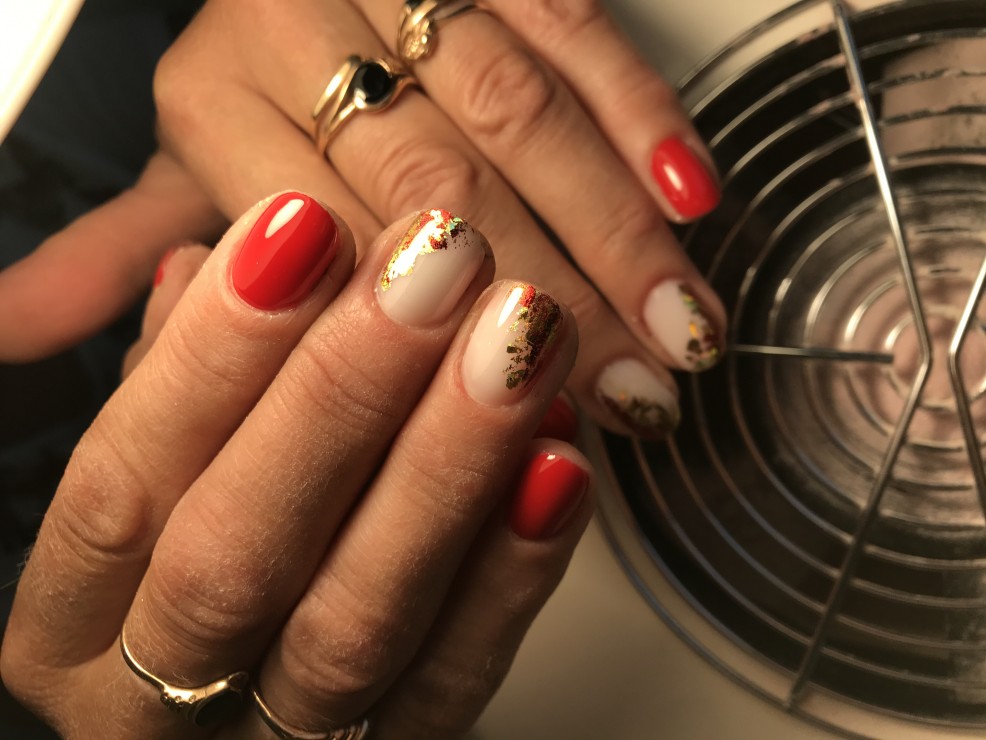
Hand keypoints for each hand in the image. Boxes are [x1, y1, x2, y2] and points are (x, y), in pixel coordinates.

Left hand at [1, 0, 724, 439]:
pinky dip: (638, 109)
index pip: (343, 250)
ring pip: (521, 111)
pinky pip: (571, 18)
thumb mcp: (175, 164)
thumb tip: (14, 334)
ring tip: (683, 329)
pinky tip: (690, 195)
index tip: (524, 422)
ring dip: (616, 230)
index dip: (440, 345)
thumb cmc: (249, 71)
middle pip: (444, 188)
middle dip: (554, 300)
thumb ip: (117, 248)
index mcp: (211, 103)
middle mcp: (294, 23)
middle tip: (632, 394)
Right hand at [1, 193, 591, 738]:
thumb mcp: (162, 470)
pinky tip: (559, 462)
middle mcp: (154, 702)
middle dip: (341, 391)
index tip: (302, 225)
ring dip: (446, 461)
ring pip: (356, 619)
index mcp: (73, 624)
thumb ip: (173, 380)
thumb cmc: (206, 557)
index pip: (121, 481)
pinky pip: (459, 674)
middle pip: (237, 553)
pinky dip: (515, 568)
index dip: (214, 349)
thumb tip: (201, 267)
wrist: (243, 718)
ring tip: (518, 339)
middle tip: (433, 264)